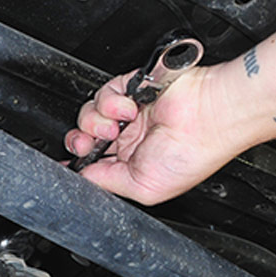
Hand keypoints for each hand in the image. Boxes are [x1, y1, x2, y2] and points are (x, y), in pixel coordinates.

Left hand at [64, 65, 248, 204]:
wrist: (207, 120)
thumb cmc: (190, 156)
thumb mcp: (143, 188)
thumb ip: (108, 182)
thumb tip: (82, 178)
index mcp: (133, 163)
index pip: (94, 162)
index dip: (79, 161)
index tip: (68, 163)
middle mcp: (130, 138)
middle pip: (85, 136)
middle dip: (80, 141)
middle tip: (89, 144)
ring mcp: (130, 113)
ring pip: (90, 114)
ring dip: (95, 122)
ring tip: (115, 128)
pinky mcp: (132, 88)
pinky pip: (103, 92)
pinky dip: (110, 102)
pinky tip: (127, 110)